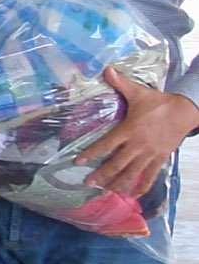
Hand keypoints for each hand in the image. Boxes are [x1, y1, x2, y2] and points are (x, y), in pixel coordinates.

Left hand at [83, 87, 198, 198]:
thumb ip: (120, 83)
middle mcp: (138, 145)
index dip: (92, 153)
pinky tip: (133, 195)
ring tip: (105, 193)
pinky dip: (142, 186)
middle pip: (117, 164)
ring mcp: (150, 153)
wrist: (186, 111)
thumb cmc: (159, 103)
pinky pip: (150, 175)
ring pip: (132, 173)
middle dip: (101, 175)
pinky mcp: (160, 158)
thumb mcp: (139, 93)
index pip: (107, 144)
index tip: (78, 162)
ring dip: (118, 184)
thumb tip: (106, 69)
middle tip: (87, 184)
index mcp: (130, 129)